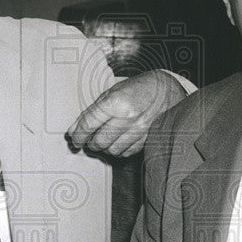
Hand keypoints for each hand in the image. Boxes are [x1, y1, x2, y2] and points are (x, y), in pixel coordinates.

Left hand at [67, 70, 185, 157]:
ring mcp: (139, 130)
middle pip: (99, 141)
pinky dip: (118, 150)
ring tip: (104, 139)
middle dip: (90, 142)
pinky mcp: (147, 139)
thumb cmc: (138, 88)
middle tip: (89, 138)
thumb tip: (74, 130)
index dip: (78, 134)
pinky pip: (126, 153)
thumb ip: (92, 112)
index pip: (89, 124)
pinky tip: (118, 141)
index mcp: (116, 101)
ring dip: (104, 147)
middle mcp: (128, 117)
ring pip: (112, 150)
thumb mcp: (112, 92)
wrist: (167, 90)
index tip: (74, 139)